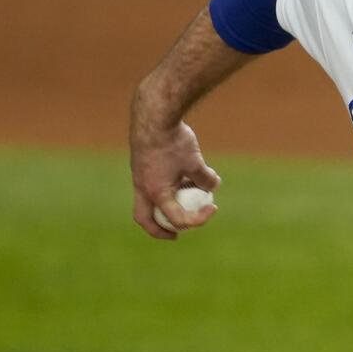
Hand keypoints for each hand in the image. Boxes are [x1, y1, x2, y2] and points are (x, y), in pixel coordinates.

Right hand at [130, 120, 220, 239]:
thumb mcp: (195, 161)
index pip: (177, 219)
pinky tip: (181, 179)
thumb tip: (213, 187)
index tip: (213, 208)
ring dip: (162, 209)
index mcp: (156, 193)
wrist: (154, 117)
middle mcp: (143, 188)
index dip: (198, 219)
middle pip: (146, 219)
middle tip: (176, 234)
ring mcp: (139, 178)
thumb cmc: (173, 140)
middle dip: (160, 230)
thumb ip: (205, 178)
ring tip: (186, 203)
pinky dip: (162, 191)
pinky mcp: (140, 167)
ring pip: (145, 203)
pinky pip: (148, 187)